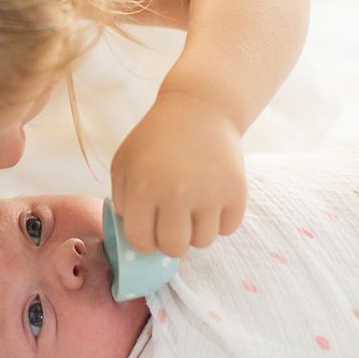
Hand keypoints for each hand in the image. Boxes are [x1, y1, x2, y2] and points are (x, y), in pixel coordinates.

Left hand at [111, 90, 246, 257]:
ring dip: (195, 233)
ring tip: (190, 212)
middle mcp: (177, 194)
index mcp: (144, 187)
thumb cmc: (155, 139)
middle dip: (169, 243)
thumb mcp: (124, 162)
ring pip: (203, 242)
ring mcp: (210, 194)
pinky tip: (210, 202)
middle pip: (174, 248)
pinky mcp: (236, 191)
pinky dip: (219, 222)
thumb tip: (134, 234)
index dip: (143, 243)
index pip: (141, 240)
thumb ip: (122, 199)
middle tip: (170, 226)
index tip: (148, 234)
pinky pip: (227, 229)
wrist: (199, 109)